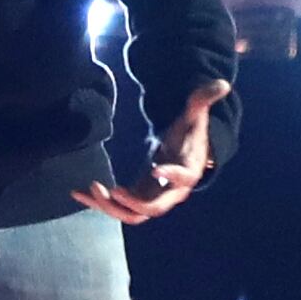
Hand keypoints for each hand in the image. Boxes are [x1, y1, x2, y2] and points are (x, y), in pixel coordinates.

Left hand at [77, 79, 230, 224]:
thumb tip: (222, 84)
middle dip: (133, 203)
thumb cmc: (190, 135)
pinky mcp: (138, 199)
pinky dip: (99, 203)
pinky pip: (118, 208)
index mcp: (188, 172)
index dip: (170, 175)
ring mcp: (153, 199)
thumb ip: (203, 100)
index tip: (156, 169)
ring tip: (92, 188)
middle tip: (113, 190)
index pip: (181, 178)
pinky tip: (78, 193)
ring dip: (112, 207)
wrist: (185, 155)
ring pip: (133, 215)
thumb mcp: (195, 116)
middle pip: (154, 208)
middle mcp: (171, 192)